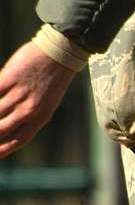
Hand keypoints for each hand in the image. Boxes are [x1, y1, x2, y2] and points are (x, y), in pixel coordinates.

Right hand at [0, 41, 76, 157]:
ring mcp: (19, 95)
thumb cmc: (52, 79)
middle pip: (1, 130)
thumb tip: (8, 120)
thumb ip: (28, 114)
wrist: (59, 55)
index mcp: (40, 119)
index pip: (18, 141)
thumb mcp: (46, 103)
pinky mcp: (10, 79)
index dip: (2, 150)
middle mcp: (29, 110)